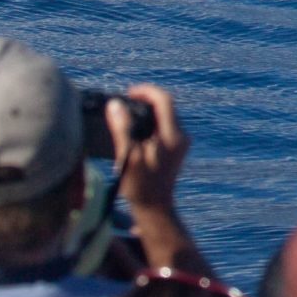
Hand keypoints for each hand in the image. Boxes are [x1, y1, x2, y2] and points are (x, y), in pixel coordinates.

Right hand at [110, 81, 188, 215]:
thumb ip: (122, 128)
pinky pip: (165, 125)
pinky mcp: (177, 147)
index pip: (164, 100)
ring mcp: (181, 142)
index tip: (128, 92)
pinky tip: (135, 128)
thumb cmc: (140, 184)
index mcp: (172, 135)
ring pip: (165, 115)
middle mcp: (181, 135)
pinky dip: (150, 122)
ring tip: (127, 114)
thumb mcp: (128, 156)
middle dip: (145, 100)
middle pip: (166, 106)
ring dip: (147, 111)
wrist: (154, 205)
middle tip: (124, 102)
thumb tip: (115, 105)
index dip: (146, 91)